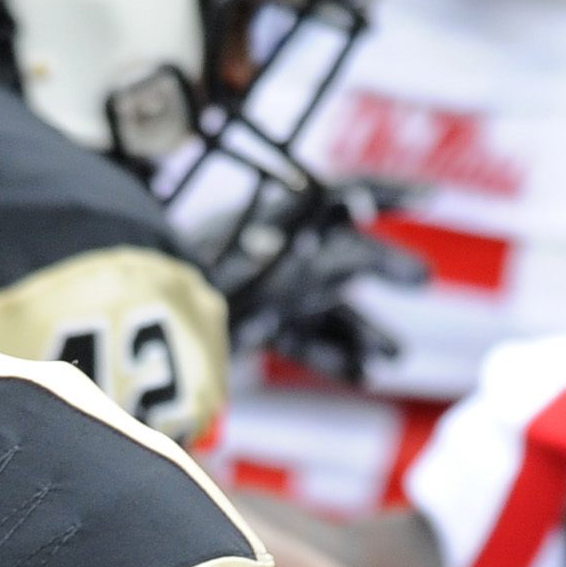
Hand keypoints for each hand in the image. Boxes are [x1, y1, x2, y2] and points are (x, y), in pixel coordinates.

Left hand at [203, 185, 417, 381]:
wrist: (134, 312)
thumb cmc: (191, 281)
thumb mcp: (257, 264)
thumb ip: (307, 243)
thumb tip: (359, 206)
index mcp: (280, 220)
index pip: (344, 195)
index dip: (390, 191)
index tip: (431, 197)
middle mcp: (278, 248)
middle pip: (345, 254)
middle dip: (386, 267)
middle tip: (423, 279)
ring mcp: (268, 287)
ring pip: (328, 304)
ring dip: (365, 327)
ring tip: (394, 355)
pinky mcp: (256, 323)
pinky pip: (303, 337)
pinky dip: (332, 355)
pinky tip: (363, 375)